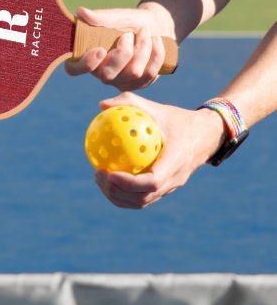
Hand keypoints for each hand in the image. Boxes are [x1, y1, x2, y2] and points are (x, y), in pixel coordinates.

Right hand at [65, 5, 174, 90]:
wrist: (156, 26)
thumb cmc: (130, 21)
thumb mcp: (117, 17)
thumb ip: (101, 17)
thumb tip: (81, 12)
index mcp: (88, 56)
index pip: (74, 69)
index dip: (85, 64)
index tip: (100, 50)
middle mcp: (101, 73)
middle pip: (107, 75)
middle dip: (124, 52)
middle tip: (129, 34)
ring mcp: (120, 81)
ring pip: (133, 73)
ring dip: (143, 48)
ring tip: (145, 32)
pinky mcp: (139, 84)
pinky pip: (149, 74)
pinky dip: (156, 53)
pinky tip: (156, 41)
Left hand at [93, 92, 226, 208]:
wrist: (206, 135)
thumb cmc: (178, 119)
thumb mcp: (157, 108)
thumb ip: (130, 103)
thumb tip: (101, 105)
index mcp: (176, 161)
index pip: (152, 181)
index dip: (129, 183)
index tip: (109, 173)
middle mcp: (175, 179)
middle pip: (143, 198)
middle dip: (117, 192)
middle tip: (98, 174)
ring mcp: (171, 187)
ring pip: (142, 202)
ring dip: (118, 196)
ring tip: (99, 179)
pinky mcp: (166, 189)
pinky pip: (143, 197)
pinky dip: (124, 193)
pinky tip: (108, 178)